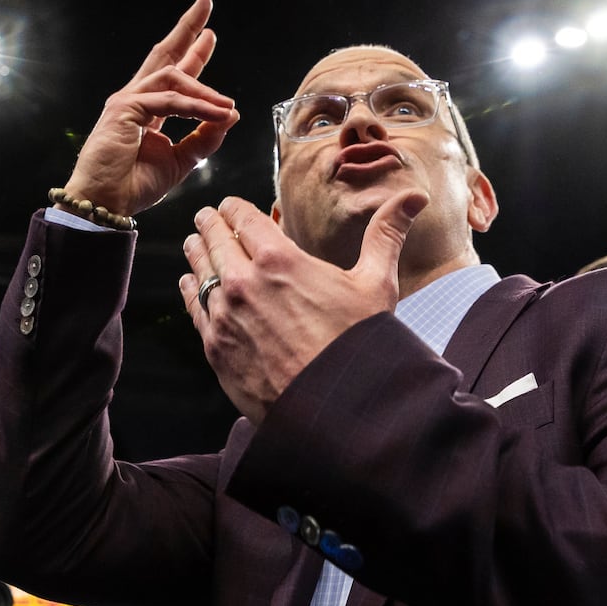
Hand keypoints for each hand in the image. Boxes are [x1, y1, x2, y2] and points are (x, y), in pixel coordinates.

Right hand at [62, 0, 238, 216]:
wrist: (107, 204)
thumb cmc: (135, 186)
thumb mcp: (181, 161)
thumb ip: (204, 138)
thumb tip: (231, 116)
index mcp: (147, 111)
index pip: (174, 75)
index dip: (193, 53)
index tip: (210, 34)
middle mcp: (136, 99)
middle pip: (164, 55)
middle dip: (186, 29)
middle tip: (205, 3)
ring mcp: (127, 101)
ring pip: (174, 79)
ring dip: (206, 91)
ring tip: (228, 105)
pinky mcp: (124, 109)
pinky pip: (169, 102)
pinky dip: (196, 107)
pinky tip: (218, 113)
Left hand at [178, 190, 427, 423]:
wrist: (334, 407)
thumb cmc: (358, 346)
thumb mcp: (375, 284)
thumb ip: (385, 234)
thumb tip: (414, 197)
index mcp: (278, 259)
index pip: (240, 216)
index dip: (233, 207)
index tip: (230, 206)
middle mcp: (243, 282)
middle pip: (212, 238)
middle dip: (211, 224)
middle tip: (208, 218)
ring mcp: (224, 315)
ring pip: (198, 269)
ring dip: (197, 252)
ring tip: (196, 243)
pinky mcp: (215, 347)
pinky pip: (194, 306)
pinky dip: (192, 289)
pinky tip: (192, 283)